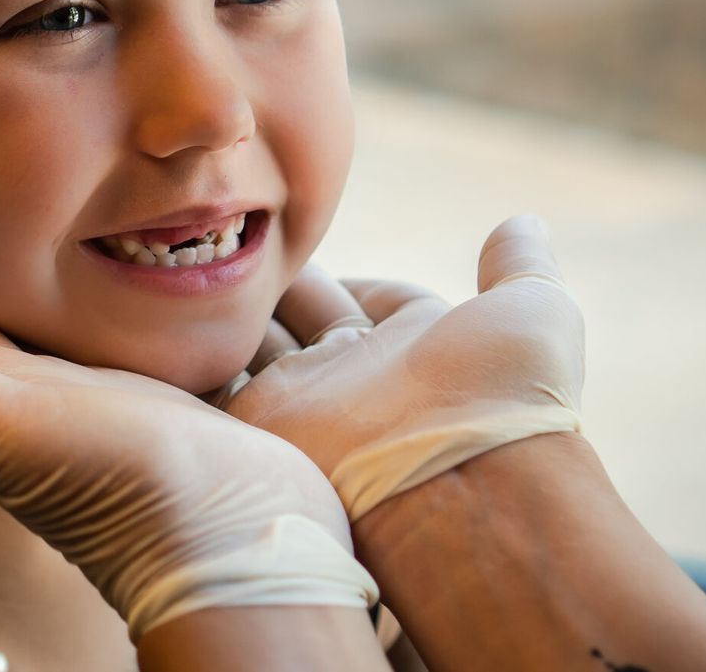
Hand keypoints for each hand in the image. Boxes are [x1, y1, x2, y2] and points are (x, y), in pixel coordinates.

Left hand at [0, 250, 377, 640]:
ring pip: (52, 338)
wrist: (248, 546)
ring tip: (24, 252)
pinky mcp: (181, 411)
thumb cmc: (125, 484)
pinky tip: (134, 306)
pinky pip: (129, 351)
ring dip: (31, 297)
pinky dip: (117, 322)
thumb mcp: (11, 425)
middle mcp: (47, 402)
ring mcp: (113, 410)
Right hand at [221, 215, 584, 519]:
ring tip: (187, 258)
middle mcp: (358, 373)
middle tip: (235, 238)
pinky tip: (172, 305)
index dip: (351, 274)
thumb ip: (519, 264)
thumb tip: (524, 220)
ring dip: (229, 303)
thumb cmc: (505, 394)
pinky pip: (216, 378)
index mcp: (417, 342)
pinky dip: (194, 347)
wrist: (463, 485)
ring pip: (256, 339)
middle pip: (306, 314)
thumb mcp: (533, 312)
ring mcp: (307, 397)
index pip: (372, 298)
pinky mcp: (262, 423)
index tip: (312, 247)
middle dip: (276, 279)